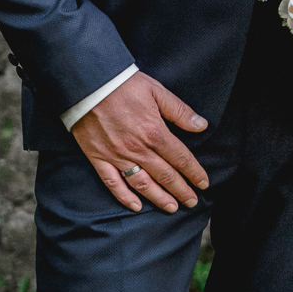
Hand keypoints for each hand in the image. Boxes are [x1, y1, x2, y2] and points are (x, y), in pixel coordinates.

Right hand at [71, 70, 208, 213]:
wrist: (89, 84)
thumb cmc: (124, 85)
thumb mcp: (157, 91)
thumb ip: (180, 111)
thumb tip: (201, 125)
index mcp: (155, 132)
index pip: (180, 158)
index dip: (194, 173)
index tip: (203, 183)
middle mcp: (138, 149)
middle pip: (165, 175)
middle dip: (181, 190)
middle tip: (192, 202)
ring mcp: (117, 156)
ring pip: (142, 184)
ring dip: (159, 198)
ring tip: (172, 207)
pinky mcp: (99, 158)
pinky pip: (113, 183)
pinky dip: (125, 197)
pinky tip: (136, 206)